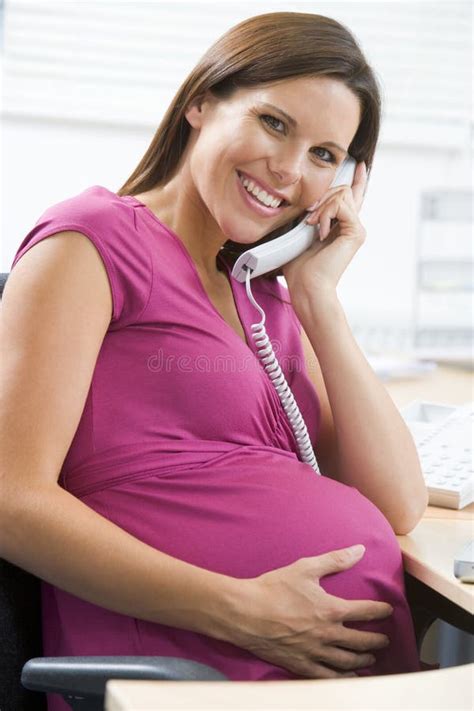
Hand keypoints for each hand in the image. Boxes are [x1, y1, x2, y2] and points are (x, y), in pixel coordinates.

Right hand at [230, 544, 391, 677]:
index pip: (365, 611)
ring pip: (348, 661)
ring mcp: (315, 652)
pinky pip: (328, 676)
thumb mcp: (306, 568)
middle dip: (376, 640)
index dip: (380, 610)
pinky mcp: (301, 664)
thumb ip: (335, 560)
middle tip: (384, 639)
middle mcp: (328, 634)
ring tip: (371, 659)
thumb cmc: (274, 588)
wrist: (245, 613)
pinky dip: (342, 677)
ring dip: (363, 660)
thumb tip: (359, 550)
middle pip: (361, 641)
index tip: (388, 610)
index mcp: (331, 610)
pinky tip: (349, 677)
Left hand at [282, 161, 367, 298]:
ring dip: (320, 207)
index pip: (353, 197)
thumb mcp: (299, 234)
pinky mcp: (356, 232)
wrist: (307, 287)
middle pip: (342, 189)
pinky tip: (320, 232)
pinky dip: (325, 215)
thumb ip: (307, 216)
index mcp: (341, 226)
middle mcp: (352, 226)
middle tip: (307, 220)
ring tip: (311, 227)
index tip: (358, 165)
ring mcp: (356, 229)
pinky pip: (341, 205)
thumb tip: (304, 201)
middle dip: (321, 198)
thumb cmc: (299, 268)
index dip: (357, 179)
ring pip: (341, 194)